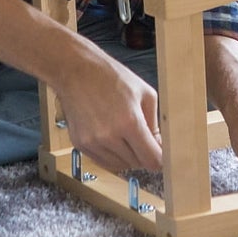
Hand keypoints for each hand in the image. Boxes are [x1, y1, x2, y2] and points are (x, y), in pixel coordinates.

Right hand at [50, 52, 162, 174]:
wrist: (76, 70)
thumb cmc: (111, 77)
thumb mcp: (145, 94)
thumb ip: (155, 124)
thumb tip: (159, 146)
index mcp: (130, 122)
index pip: (151, 160)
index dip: (160, 160)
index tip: (161, 156)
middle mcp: (109, 136)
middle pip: (137, 164)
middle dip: (144, 155)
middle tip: (144, 140)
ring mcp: (93, 142)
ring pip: (120, 166)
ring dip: (128, 156)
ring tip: (126, 135)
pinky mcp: (80, 145)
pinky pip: (103, 162)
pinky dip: (112, 155)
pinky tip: (113, 138)